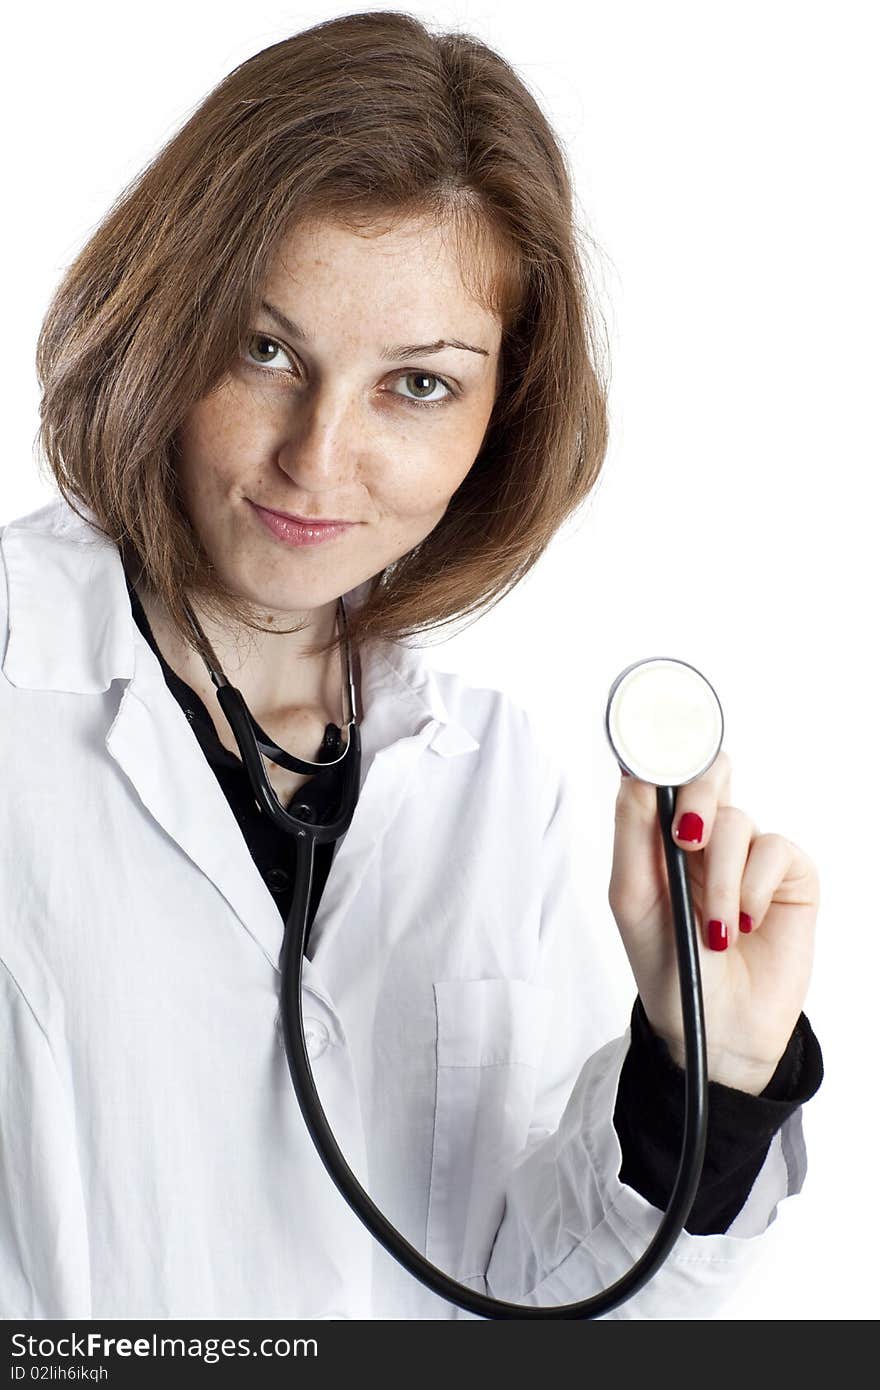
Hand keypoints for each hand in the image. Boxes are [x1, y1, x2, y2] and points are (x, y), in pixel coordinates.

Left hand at [608, 751, 819, 1093]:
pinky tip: (743, 925)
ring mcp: (750, 854)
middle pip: (711, 774)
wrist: (715, 1027)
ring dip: (719, 876)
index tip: (656, 743)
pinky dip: (752, 888)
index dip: (666, 750)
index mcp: (663, 834)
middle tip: (685, 838)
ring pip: (737, 821)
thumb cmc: (667, 965)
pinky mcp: (790, 876)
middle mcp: (708, 836)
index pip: (669, 771)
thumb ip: (633, 830)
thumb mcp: (633, 897)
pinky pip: (776, 849)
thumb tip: (637, 770)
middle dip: (696, 798)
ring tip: (714, 929)